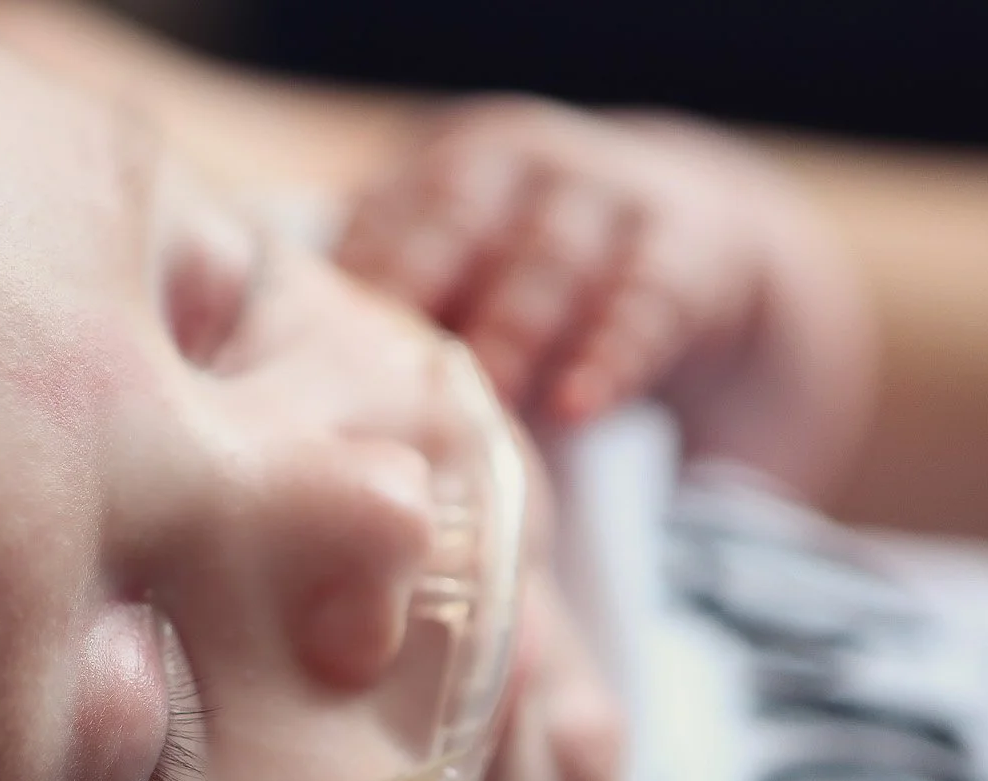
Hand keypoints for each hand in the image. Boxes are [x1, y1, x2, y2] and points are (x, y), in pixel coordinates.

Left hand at [338, 98, 873, 495]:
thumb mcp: (468, 278)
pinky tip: (578, 407)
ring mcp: (608, 198)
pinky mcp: (685, 250)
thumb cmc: (530, 286)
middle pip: (460, 217)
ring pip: (549, 261)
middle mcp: (525, 167)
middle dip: (419, 288)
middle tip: (378, 374)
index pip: (390, 210)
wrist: (690, 251)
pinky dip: (608, 356)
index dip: (356, 273)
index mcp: (454, 172)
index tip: (312, 345)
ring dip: (510, 331)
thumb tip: (297, 402)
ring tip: (481, 400)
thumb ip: (398, 316)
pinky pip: (644, 304)